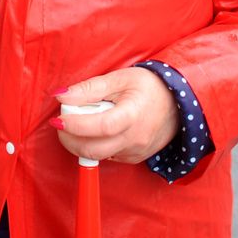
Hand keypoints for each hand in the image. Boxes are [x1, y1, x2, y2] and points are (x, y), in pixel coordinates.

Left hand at [53, 67, 177, 163]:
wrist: (178, 104)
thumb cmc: (149, 87)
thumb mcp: (120, 78)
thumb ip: (90, 88)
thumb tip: (62, 97)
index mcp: (132, 115)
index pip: (99, 126)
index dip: (75, 124)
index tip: (58, 118)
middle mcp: (134, 139)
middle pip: (93, 149)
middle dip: (69, 139)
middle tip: (61, 123)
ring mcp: (134, 152)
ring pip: (98, 155)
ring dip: (79, 143)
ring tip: (78, 123)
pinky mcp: (133, 158)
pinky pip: (107, 156)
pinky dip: (95, 145)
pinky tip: (97, 130)